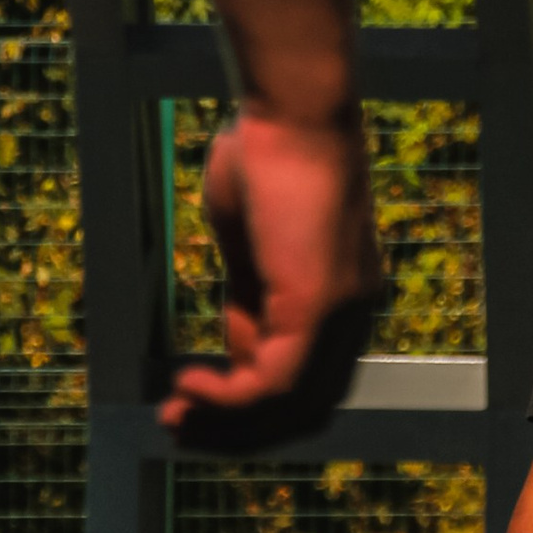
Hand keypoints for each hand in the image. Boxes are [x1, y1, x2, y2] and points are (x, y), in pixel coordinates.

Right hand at [160, 107, 385, 452]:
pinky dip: (227, 397)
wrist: (293, 110)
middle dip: (238, 422)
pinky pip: (272, 383)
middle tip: (179, 421)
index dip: (251, 396)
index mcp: (345, 296)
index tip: (197, 396)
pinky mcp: (317, 308)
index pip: (307, 373)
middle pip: (304, 401)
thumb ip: (252, 300)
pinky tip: (187, 383)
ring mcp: (342, 313)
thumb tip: (238, 351)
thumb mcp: (253, 249)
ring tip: (177, 413)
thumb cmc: (267, 157)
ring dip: (227, 419)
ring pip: (288, 402)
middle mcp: (356, 312)